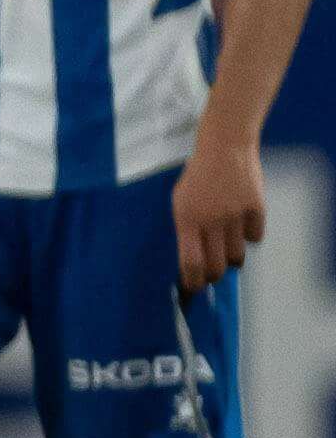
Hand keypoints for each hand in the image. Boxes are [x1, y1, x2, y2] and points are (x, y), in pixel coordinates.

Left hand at [173, 136, 266, 293]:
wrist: (224, 148)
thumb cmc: (197, 177)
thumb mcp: (180, 201)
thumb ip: (186, 229)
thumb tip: (191, 260)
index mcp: (186, 219)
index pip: (190, 262)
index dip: (192, 281)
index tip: (193, 289)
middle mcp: (211, 221)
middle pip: (216, 266)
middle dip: (213, 276)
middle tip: (213, 275)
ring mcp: (235, 215)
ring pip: (237, 256)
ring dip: (231, 258)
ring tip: (227, 248)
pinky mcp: (256, 209)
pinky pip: (256, 237)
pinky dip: (250, 236)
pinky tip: (243, 225)